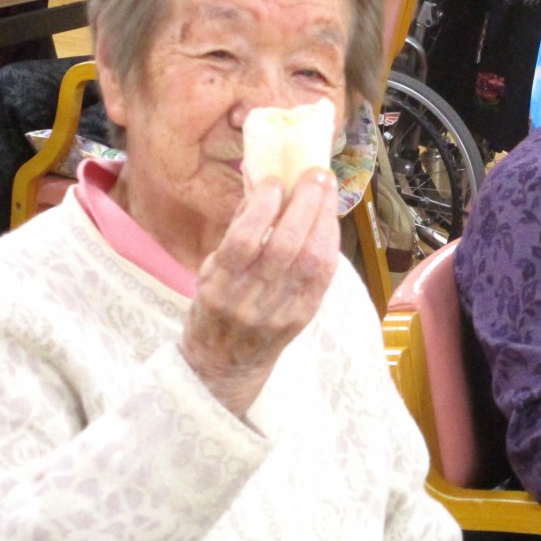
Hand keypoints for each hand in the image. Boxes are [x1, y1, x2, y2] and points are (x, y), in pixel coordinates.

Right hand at [179, 168, 339, 416]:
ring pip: (310, 260)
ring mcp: (280, 312)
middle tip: (315, 174)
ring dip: (323, 218)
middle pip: (284, 247)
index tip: (274, 180)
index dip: (261, 208)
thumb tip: (260, 180)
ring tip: (327, 189)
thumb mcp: (210, 270)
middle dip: (304, 205)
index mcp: (219, 287)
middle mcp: (249, 302)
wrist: (225, 366)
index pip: (243, 243)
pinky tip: (330, 220)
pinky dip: (329, 244)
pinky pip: (323, 276)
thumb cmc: (214, 308)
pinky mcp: (303, 318)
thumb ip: (236, 230)